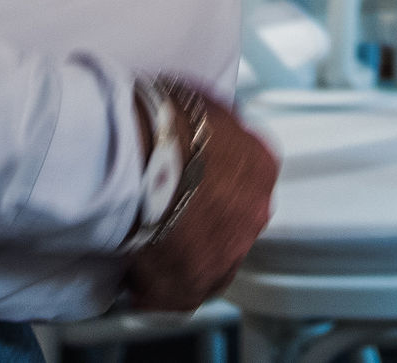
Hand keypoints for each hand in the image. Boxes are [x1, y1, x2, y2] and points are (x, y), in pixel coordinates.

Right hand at [122, 87, 277, 313]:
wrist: (141, 154)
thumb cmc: (166, 122)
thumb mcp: (202, 102)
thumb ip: (214, 122)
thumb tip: (206, 120)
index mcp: (260, 166)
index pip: (245, 180)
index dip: (213, 182)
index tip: (190, 181)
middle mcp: (253, 213)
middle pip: (229, 222)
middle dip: (200, 220)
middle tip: (166, 211)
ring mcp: (226, 253)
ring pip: (208, 262)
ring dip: (182, 257)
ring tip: (147, 246)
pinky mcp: (191, 285)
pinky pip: (177, 295)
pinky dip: (157, 289)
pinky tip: (136, 279)